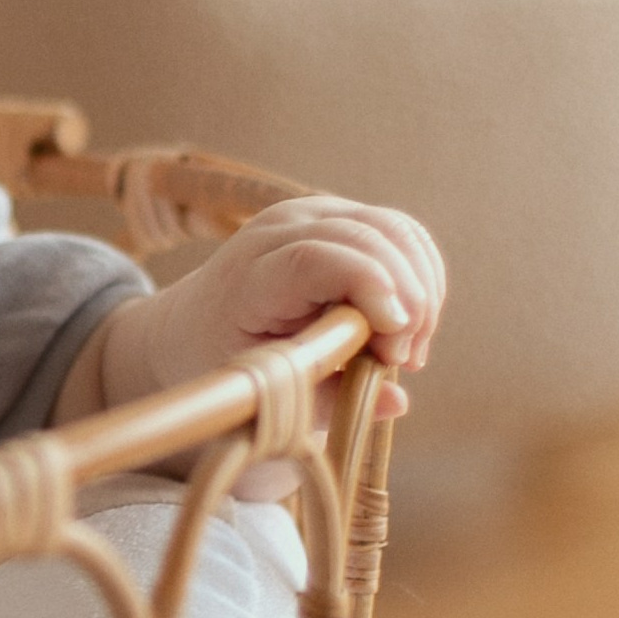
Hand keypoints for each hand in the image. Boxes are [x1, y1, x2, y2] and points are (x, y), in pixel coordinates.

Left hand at [71, 193, 444, 486]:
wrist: (195, 324)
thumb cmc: (229, 363)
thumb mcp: (266, 390)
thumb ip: (327, 396)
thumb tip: (397, 403)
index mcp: (250, 276)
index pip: (313, 258)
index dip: (366, 286)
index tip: (397, 336)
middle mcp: (280, 229)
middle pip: (366, 237)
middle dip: (407, 299)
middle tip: (406, 361)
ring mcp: (313, 213)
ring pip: (395, 229)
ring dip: (422, 290)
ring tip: (410, 352)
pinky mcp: (341, 214)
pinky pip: (402, 232)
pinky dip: (422, 276)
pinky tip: (411, 325)